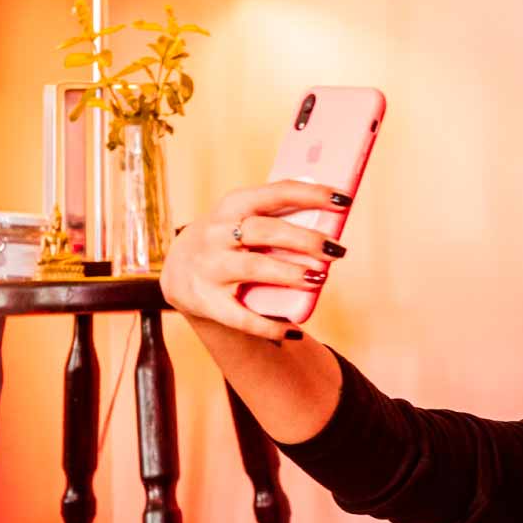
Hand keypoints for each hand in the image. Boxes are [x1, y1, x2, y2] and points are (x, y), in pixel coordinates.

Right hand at [159, 179, 352, 340]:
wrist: (180, 273)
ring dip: (290, 273)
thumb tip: (333, 221)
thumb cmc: (230, 241)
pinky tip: (293, 329)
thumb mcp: (243, 220)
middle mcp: (217, 234)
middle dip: (305, 239)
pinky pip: (241, 316)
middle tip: (336, 250)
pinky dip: (269, 325)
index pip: (275, 193)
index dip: (311, 194)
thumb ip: (279, 218)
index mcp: (232, 206)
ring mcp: (210, 268)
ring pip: (254, 268)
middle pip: (265, 231)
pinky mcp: (207, 302)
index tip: (343, 199)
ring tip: (318, 279)